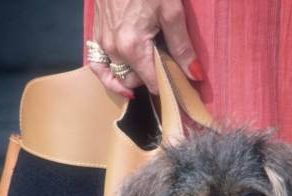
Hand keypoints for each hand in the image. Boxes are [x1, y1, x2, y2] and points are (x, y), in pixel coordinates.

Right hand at [89, 0, 203, 98]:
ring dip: (131, 78)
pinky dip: (107, 75)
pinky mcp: (96, 34)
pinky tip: (118, 79)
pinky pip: (98, 65)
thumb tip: (194, 74)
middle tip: (166, 70)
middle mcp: (114, 49)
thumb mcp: (171, 12)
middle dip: (149, 80)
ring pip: (115, 76)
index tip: (178, 85)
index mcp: (133, 47)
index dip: (167, 87)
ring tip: (146, 75)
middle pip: (133, 81)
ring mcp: (102, 42)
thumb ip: (182, 47)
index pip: (152, 83)